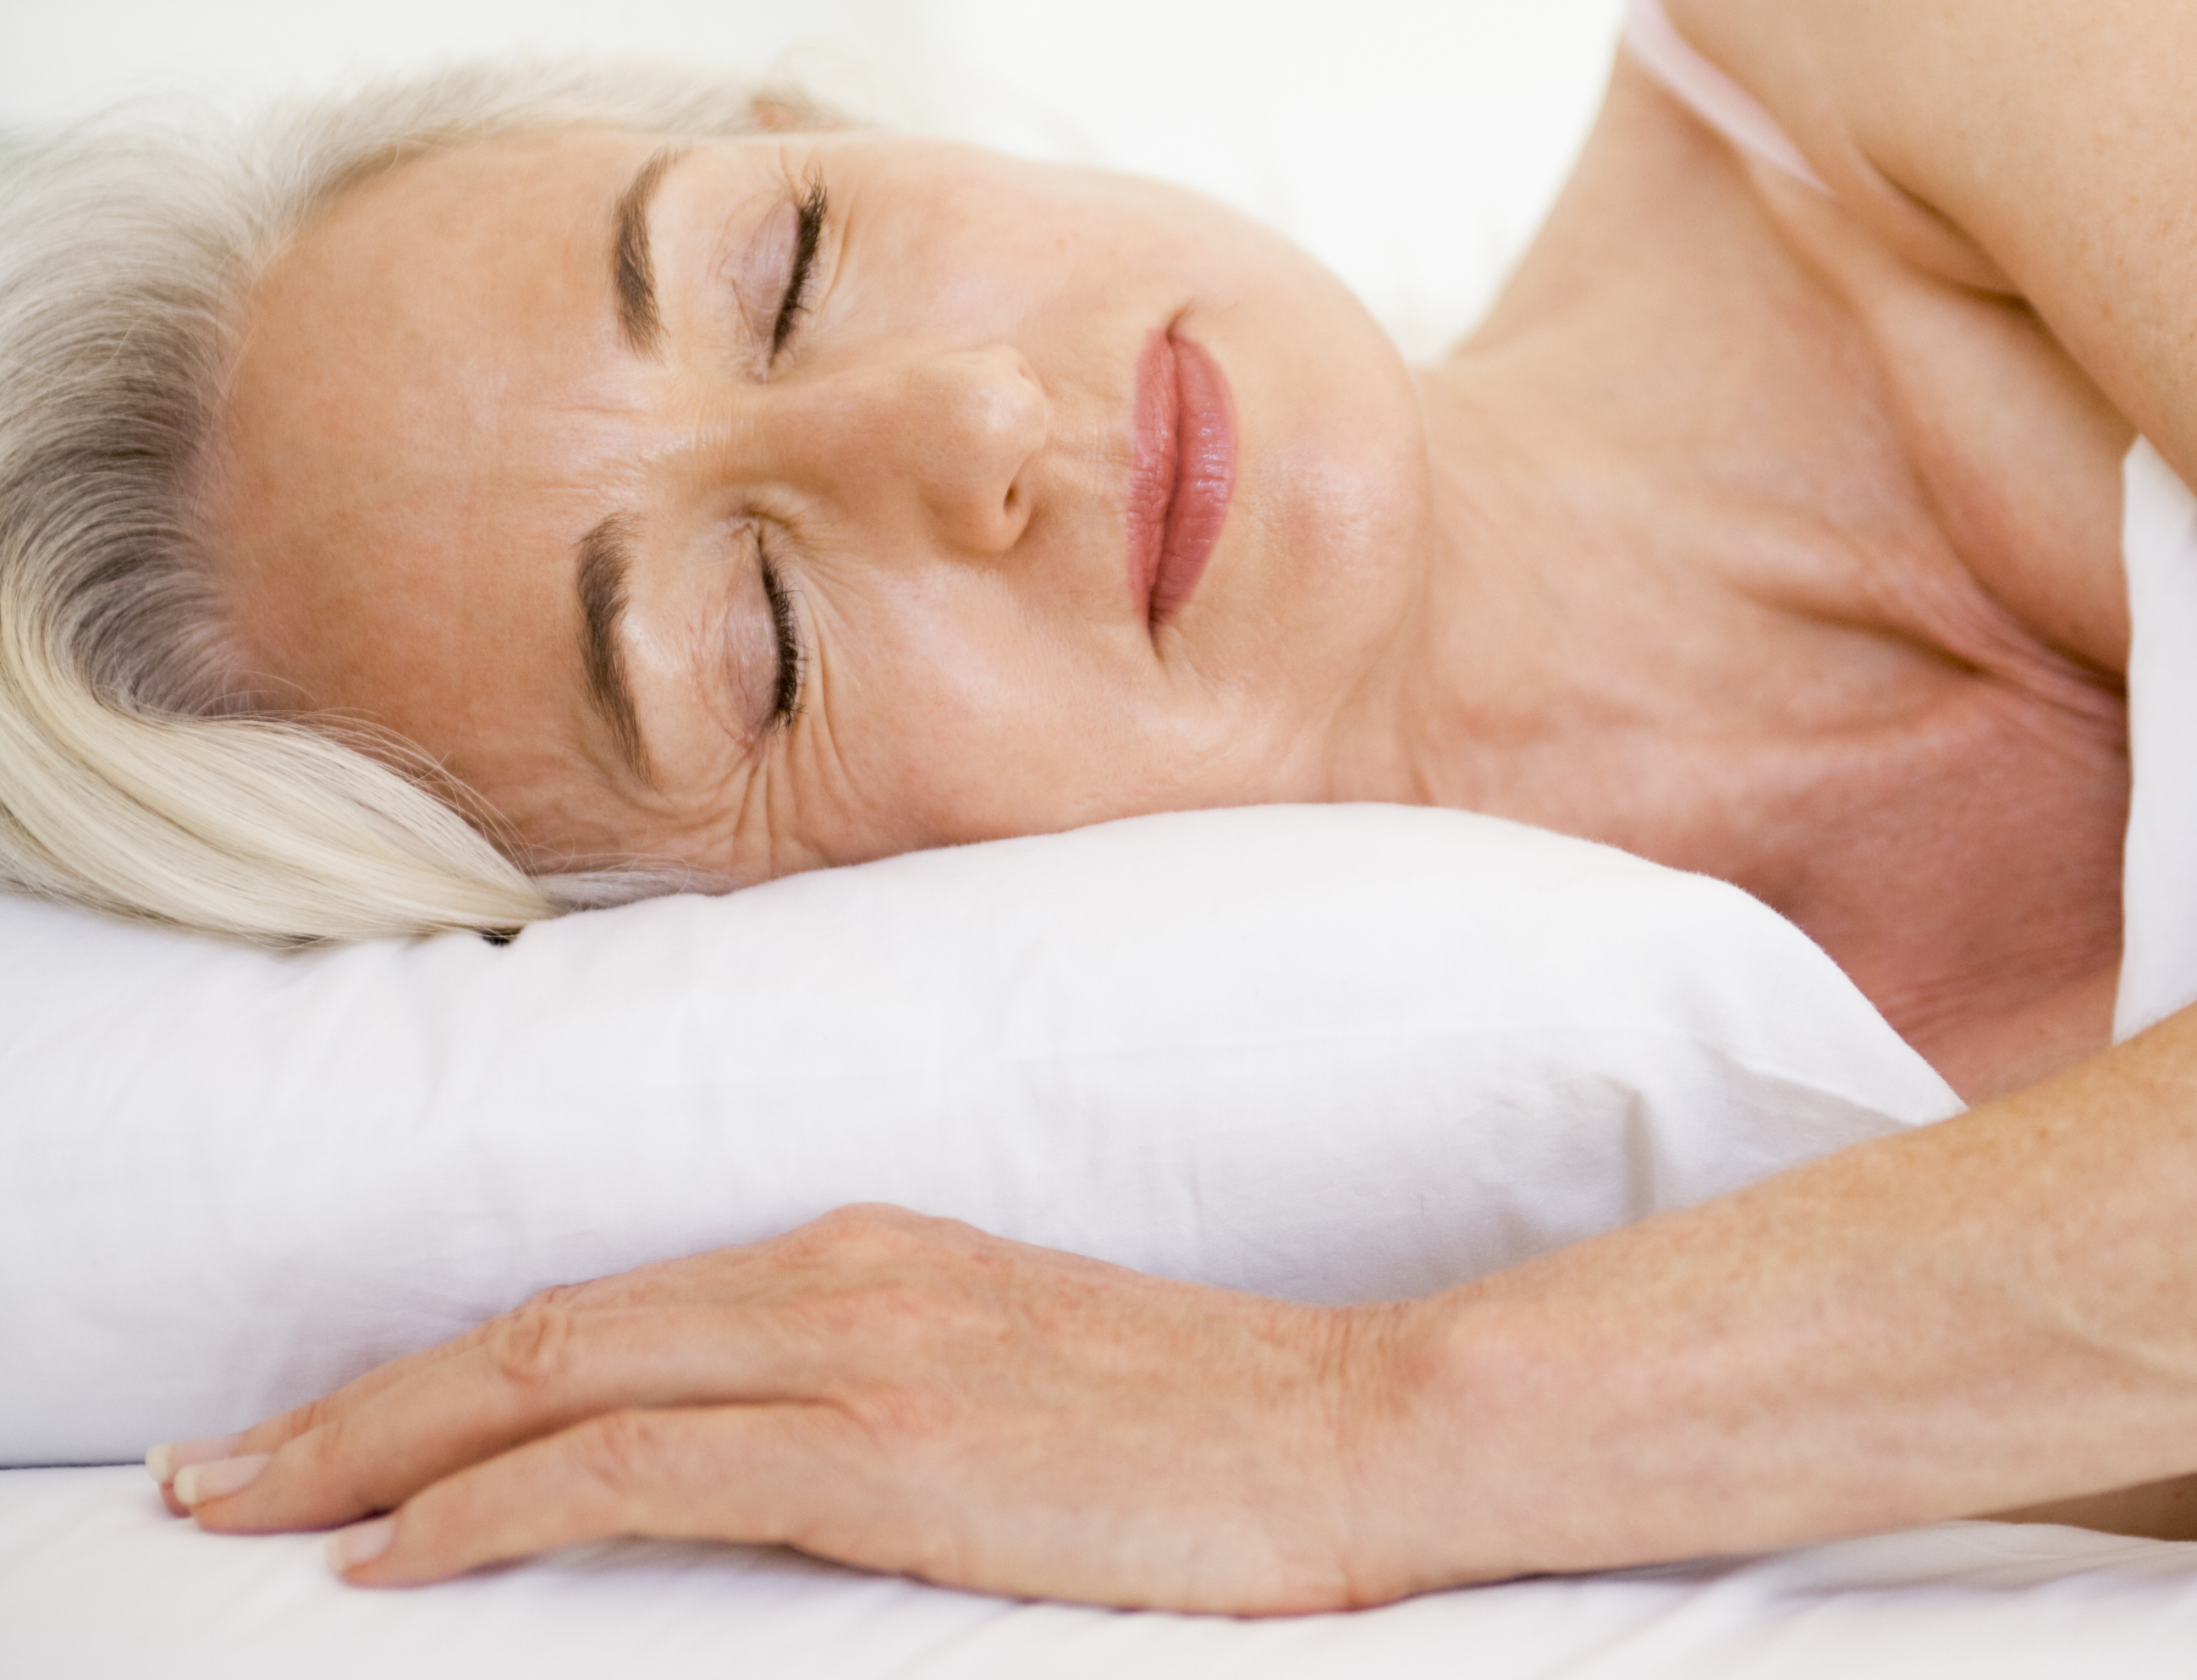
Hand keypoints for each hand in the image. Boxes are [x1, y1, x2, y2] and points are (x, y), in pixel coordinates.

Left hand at [154, 1204, 1414, 1611]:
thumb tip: (780, 1450)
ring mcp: (856, 1355)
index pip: (612, 1308)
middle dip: (362, 1401)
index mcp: (873, 1255)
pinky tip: (400, 1553)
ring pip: (551, 1378)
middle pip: (544, 1328)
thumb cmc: (1213, 1426)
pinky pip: (629, 1465)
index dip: (454, 1367)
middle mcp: (840, 1276)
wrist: (1359, 1424)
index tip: (341, 1425)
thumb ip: (889, 1382)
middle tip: (225, 1468)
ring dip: (378, 1447)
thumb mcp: (1023, 1376)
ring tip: (258, 1509)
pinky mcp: (878, 1447)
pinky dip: (486, 1502)